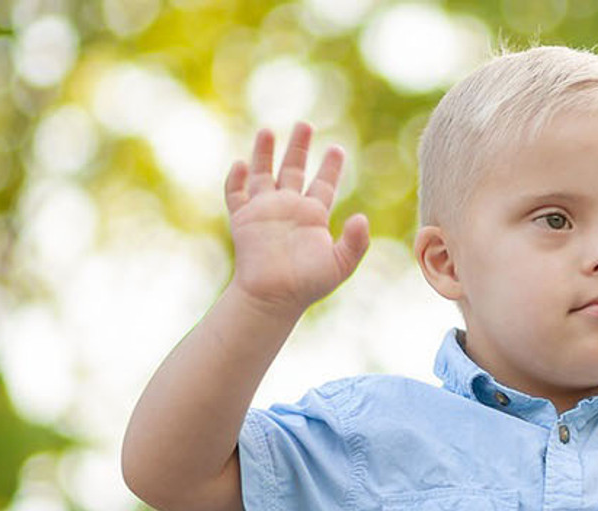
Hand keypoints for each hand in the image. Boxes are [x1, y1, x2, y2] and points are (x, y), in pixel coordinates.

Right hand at [224, 122, 371, 319]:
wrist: (273, 298)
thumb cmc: (307, 285)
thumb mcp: (340, 264)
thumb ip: (355, 243)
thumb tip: (362, 217)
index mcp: (313, 216)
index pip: (323, 183)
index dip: (330, 166)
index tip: (336, 148)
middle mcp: (288, 208)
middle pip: (293, 169)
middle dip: (298, 147)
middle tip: (304, 124)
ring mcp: (264, 212)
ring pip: (262, 174)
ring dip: (264, 153)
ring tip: (267, 130)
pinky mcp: (243, 220)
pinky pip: (236, 194)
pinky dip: (236, 179)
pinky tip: (240, 164)